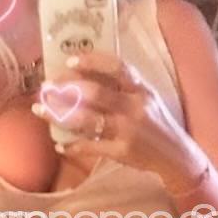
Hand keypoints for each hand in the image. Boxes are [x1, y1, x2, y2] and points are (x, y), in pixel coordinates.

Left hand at [31, 52, 204, 184]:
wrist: (177, 157)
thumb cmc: (157, 125)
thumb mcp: (147, 99)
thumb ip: (124, 87)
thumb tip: (86, 75)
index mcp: (142, 90)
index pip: (118, 68)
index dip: (92, 62)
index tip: (70, 60)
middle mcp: (135, 108)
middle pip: (95, 93)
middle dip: (66, 89)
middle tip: (47, 87)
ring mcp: (128, 131)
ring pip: (86, 120)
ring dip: (59, 114)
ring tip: (40, 110)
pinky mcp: (122, 152)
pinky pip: (90, 147)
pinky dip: (72, 146)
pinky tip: (60, 144)